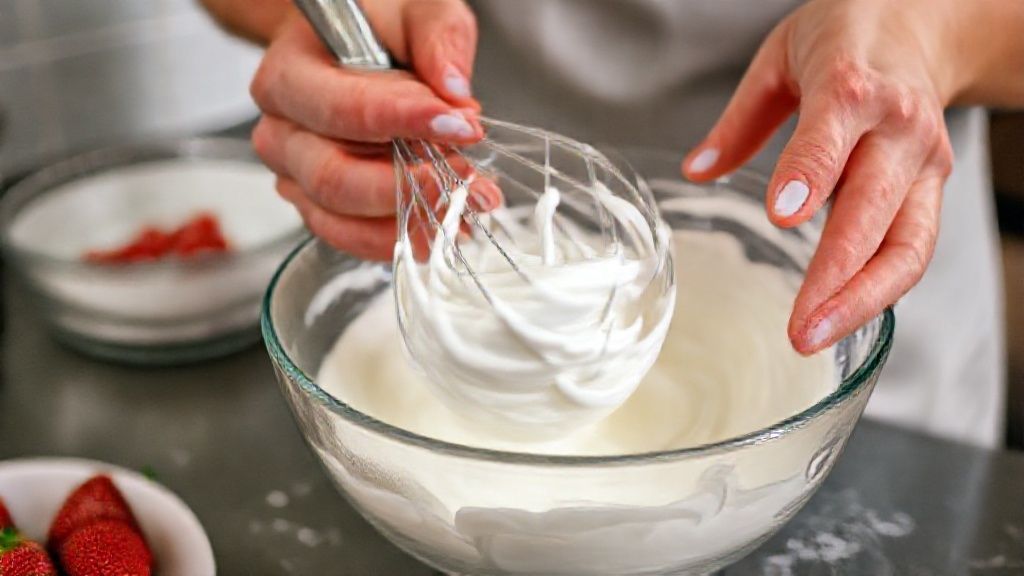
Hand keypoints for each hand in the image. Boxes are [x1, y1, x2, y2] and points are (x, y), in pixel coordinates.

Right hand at [250, 0, 494, 259]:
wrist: (357, 48)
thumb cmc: (378, 26)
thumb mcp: (417, 9)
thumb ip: (437, 38)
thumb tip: (453, 91)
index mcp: (288, 76)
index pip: (341, 110)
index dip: (403, 121)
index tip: (460, 125)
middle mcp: (281, 133)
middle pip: (334, 178)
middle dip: (409, 184)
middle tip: (469, 176)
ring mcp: (297, 177)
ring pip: (342, 220)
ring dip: (411, 221)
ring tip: (468, 206)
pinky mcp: (321, 207)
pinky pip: (354, 239)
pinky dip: (403, 238)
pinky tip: (447, 224)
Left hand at [683, 0, 960, 354]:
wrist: (923, 24)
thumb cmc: (846, 40)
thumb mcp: (779, 59)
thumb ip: (738, 122)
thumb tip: (697, 170)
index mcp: (851, 86)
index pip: (832, 135)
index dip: (810, 175)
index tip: (783, 215)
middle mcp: (897, 127)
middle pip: (874, 209)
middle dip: (837, 274)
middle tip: (798, 326)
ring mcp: (923, 162)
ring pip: (907, 244)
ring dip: (862, 300)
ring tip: (814, 337)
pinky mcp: (933, 187)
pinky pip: (913, 249)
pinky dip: (879, 291)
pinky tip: (839, 318)